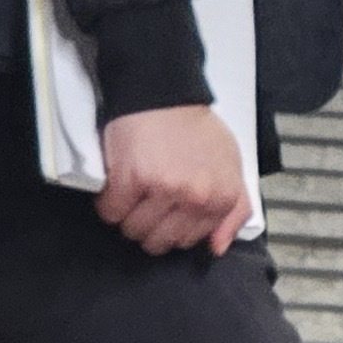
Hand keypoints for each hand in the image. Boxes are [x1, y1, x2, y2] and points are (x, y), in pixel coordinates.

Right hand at [97, 104, 255, 256]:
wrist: (163, 94)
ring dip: (127, 218)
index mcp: (221, 198)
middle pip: (159, 240)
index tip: (165, 215)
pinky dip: (108, 204)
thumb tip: (217, 248)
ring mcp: (162, 189)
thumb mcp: (231, 166)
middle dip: (149, 228)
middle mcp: (195, 198)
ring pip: (133, 229)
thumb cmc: (196, 130)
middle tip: (145, 206)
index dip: (172, 230)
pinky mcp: (129, 179)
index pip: (189, 240)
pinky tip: (116, 188)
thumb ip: (234, 209)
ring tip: (131, 196)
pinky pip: (111, 211)